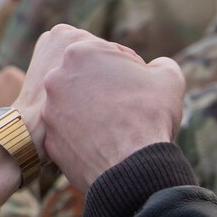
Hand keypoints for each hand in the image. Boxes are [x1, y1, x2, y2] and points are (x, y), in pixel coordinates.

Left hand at [21, 26, 186, 189]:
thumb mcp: (168, 77)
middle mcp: (57, 76)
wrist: (132, 165)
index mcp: (81, 51)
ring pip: (76, 105)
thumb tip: (155, 66)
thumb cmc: (150, 115)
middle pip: (88, 78)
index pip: (109, 55)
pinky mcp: (48, 137)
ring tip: (117, 126)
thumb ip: (159, 64)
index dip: (129, 71)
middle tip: (127, 105)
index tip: (139, 86)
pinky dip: (84, 135)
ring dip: (93, 111)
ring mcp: (49, 108)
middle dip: (106, 89)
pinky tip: (104, 142)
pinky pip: (69, 131)